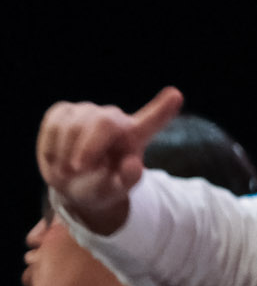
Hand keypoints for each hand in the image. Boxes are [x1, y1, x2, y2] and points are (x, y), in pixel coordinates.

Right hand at [36, 89, 181, 234]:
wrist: (73, 183)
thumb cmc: (102, 185)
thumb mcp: (116, 190)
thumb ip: (127, 180)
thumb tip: (133, 165)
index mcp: (135, 137)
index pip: (152, 121)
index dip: (163, 110)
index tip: (176, 96)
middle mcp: (115, 118)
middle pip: (104, 121)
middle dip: (88, 147)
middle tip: (77, 170)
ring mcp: (88, 111)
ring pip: (73, 124)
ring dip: (65, 152)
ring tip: (68, 170)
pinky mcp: (64, 111)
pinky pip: (53, 123)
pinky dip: (51, 146)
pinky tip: (57, 158)